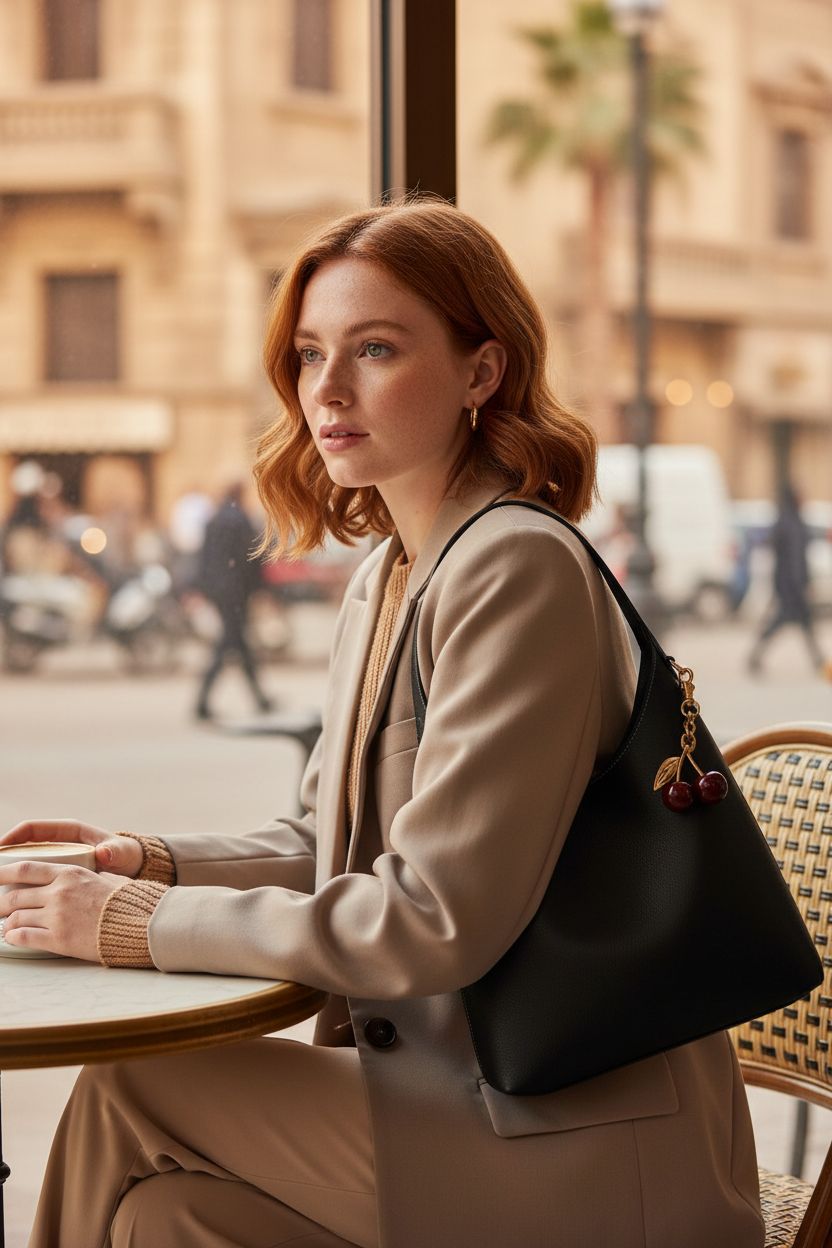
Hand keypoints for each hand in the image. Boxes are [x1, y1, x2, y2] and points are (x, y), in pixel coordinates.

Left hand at [0, 861, 126, 960]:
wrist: (139, 924)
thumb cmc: (126, 901)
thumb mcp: (106, 878)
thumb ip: (87, 876)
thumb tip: (86, 874)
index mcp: (69, 874)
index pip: (25, 869)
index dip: (2, 873)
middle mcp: (59, 893)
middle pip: (15, 895)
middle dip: (0, 903)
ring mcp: (57, 916)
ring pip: (16, 917)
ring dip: (7, 921)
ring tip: (5, 925)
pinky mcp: (59, 939)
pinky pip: (24, 936)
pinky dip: (13, 936)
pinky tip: (12, 936)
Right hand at [1, 820, 142, 877]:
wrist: (135, 870)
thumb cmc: (127, 856)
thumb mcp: (121, 853)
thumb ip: (114, 852)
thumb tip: (104, 852)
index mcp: (70, 832)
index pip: (33, 829)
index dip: (13, 836)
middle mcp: (60, 844)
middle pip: (24, 848)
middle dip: (5, 859)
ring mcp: (59, 860)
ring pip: (27, 865)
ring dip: (11, 875)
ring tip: (2, 889)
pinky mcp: (60, 876)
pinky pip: (36, 879)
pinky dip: (24, 887)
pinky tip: (16, 902)